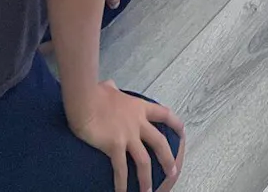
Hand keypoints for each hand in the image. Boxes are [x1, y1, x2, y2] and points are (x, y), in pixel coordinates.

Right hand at [67, 81, 183, 191]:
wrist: (85, 100)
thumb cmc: (95, 93)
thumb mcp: (109, 88)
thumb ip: (113, 89)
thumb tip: (110, 85)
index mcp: (139, 108)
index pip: (164, 114)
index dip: (175, 123)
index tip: (182, 133)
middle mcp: (138, 122)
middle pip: (159, 142)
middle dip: (168, 158)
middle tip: (173, 171)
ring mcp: (128, 135)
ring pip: (144, 160)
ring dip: (146, 178)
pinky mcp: (115, 145)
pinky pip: (121, 169)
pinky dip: (122, 183)